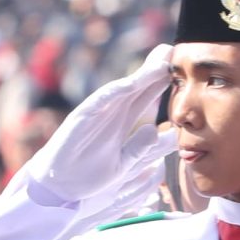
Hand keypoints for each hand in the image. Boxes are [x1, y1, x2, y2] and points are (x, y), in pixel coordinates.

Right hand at [20, 43, 175, 205]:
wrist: (56, 188)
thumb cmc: (87, 176)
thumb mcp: (123, 166)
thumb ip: (141, 150)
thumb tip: (164, 133)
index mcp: (122, 123)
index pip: (146, 98)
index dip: (163, 84)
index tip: (183, 72)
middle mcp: (111, 114)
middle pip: (137, 88)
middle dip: (155, 70)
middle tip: (174, 51)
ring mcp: (96, 114)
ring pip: (122, 91)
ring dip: (140, 77)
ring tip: (160, 63)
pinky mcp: (80, 119)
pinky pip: (98, 102)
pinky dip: (113, 93)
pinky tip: (129, 85)